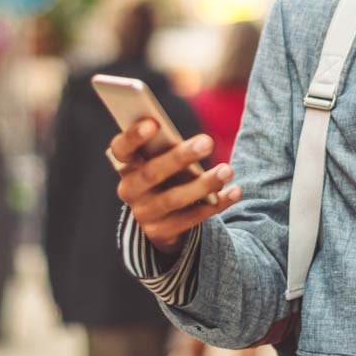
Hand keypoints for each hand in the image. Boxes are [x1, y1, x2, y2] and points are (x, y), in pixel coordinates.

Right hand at [109, 118, 241, 254]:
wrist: (160, 217)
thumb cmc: (165, 172)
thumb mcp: (159, 158)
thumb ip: (165, 146)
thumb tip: (194, 138)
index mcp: (125, 165)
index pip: (120, 149)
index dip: (133, 137)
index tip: (154, 123)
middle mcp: (129, 190)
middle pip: (152, 173)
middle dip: (180, 157)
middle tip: (207, 142)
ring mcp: (144, 214)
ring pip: (174, 199)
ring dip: (203, 184)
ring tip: (227, 170)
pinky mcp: (161, 232)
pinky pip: (191, 219)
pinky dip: (216, 204)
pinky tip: (235, 192)